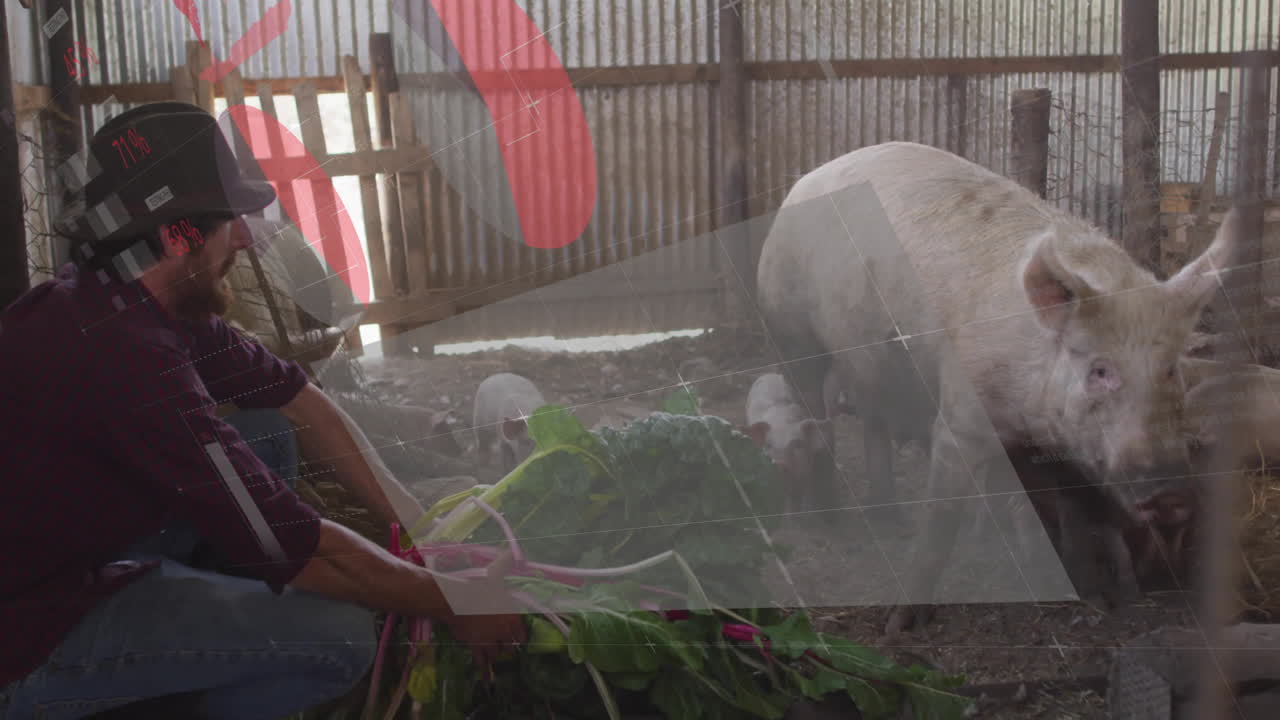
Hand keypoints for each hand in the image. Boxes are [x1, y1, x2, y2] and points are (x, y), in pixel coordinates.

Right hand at [439, 550, 526, 666]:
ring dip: (496, 653)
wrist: (455, 601)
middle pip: (512, 647)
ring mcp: (490, 640)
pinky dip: (484, 669)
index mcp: (512, 616)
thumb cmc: (476, 587)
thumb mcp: (493, 576)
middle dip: (509, 646)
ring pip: (498, 654)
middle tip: (507, 645)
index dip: (521, 637)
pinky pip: (482, 662)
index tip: (520, 638)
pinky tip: (486, 677)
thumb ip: (503, 567)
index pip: (522, 634)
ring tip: (494, 651)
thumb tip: (509, 554)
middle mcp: (504, 631)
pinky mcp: (476, 647)